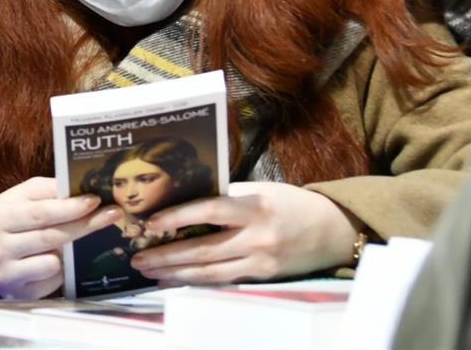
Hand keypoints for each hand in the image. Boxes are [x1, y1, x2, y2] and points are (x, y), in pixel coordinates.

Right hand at [0, 177, 121, 299]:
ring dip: (67, 251)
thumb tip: (80, 190)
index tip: (95, 200)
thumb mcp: (16, 199)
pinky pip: (53, 280)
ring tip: (63, 241)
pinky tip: (50, 260)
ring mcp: (7, 273)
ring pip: (54, 261)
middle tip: (111, 214)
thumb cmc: (7, 222)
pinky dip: (58, 269)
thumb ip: (44, 191)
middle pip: (52, 236)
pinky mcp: (18, 293)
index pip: (40, 212)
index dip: (71, 207)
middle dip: (85, 224)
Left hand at [129, 182, 358, 284]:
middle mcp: (257, 236)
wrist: (333, 229)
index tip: (151, 222)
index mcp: (254, 207)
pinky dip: (196, 281)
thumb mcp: (260, 190)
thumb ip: (227, 195)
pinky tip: (176, 280)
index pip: (209, 210)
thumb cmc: (290, 203)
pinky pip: (224, 281)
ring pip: (210, 271)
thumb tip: (185, 196)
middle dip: (167, 254)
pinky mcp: (264, 277)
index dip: (178, 217)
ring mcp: (261, 260)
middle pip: (204, 249)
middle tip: (138, 257)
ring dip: (175, 272)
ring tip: (149, 271)